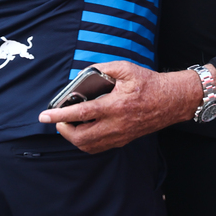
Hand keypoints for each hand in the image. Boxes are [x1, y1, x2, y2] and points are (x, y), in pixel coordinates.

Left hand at [38, 61, 205, 153]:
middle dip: (64, 130)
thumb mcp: (125, 68)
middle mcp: (115, 125)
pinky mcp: (123, 140)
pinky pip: (98, 147)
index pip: (81, 114)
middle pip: (81, 137)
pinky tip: (83, 130)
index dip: (60, 115)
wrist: (170, 100)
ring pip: (88, 146)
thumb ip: (102, 69)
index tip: (44, 116)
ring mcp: (119, 135)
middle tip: (57, 119)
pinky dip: (86, 142)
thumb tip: (83, 73)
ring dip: (73, 137)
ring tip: (68, 124)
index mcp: (114, 106)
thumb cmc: (148, 83)